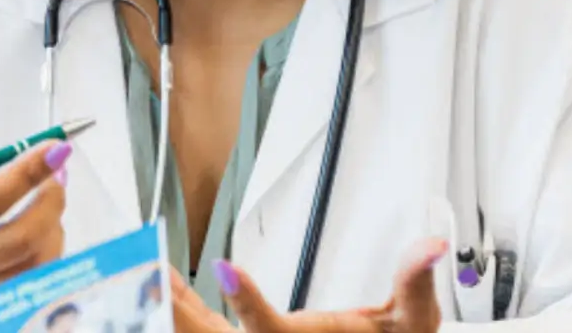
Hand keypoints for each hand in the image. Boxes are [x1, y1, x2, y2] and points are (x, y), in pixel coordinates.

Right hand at [0, 143, 70, 305]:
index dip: (25, 174)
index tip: (53, 149)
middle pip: (20, 239)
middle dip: (50, 201)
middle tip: (56, 174)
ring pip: (31, 268)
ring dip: (52, 229)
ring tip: (48, 201)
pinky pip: (24, 287)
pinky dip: (44, 258)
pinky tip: (42, 235)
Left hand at [169, 238, 447, 332]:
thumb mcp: (410, 325)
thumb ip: (414, 286)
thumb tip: (429, 246)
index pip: (270, 331)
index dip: (250, 304)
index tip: (227, 269)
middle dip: (179, 309)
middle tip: (148, 269)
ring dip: (169, 306)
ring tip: (142, 268)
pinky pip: (205, 328)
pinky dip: (180, 307)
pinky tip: (161, 284)